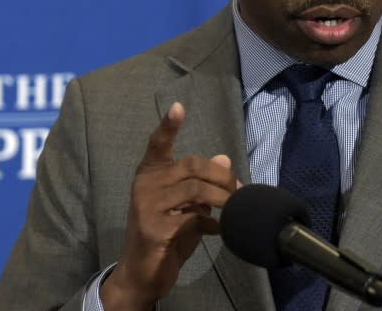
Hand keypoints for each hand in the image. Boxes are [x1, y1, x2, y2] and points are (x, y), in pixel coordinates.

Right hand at [101, 102, 238, 309]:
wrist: (142, 273)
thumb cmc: (166, 235)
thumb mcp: (187, 206)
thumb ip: (202, 184)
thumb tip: (224, 158)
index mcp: (151, 173)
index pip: (157, 143)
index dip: (168, 125)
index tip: (178, 107)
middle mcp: (145, 184)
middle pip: (193, 165)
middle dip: (222, 176)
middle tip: (239, 190)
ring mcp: (147, 206)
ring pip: (196, 189)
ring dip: (223, 198)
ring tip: (233, 208)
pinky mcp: (154, 228)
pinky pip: (194, 217)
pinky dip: (214, 222)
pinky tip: (218, 229)